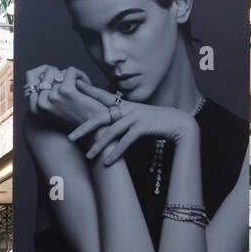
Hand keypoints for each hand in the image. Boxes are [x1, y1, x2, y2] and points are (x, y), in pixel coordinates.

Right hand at [24, 65, 113, 129]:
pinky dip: (80, 74)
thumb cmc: (77, 114)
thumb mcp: (55, 106)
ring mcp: (53, 97)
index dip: (46, 72)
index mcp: (35, 108)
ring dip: (73, 77)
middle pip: (47, 73)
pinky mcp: (66, 91)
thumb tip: (44, 71)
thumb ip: (45, 92)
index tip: (58, 77)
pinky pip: (71, 71)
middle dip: (61, 74)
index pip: (30, 76)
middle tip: (72, 84)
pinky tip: (86, 84)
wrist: (96, 124)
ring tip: (80, 88)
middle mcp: (41, 103)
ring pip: (60, 72)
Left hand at [68, 100, 199, 166]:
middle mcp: (129, 108)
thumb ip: (122, 119)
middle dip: (85, 127)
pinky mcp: (144, 126)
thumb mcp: (137, 118)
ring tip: (89, 156)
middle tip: (71, 137)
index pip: (103, 98)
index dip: (88, 93)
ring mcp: (136, 116)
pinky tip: (108, 162)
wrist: (179, 125)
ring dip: (100, 145)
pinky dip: (116, 152)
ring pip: (112, 131)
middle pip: (101, 116)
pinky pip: (126, 140)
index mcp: (126, 105)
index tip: (73, 90)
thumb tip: (106, 125)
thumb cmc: (156, 123)